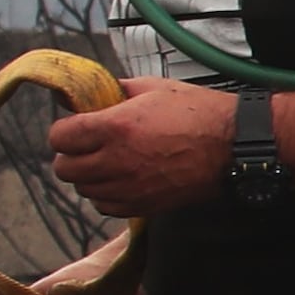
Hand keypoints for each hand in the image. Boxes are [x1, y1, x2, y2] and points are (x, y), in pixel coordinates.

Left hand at [44, 78, 241, 218]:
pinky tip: (119, 181)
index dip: (64, 131)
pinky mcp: (145, 204)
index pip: (59, 137)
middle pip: (65, 168)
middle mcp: (117, 160)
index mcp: (115, 126)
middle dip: (70, 155)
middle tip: (85, 147)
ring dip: (88, 177)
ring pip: (84, 190)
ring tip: (104, 164)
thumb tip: (96, 94)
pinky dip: (106, 195)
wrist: (235, 145)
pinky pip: (106, 207)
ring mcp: (131, 186)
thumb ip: (118, 90)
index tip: (74, 127)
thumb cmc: (200, 113)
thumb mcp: (155, 88)